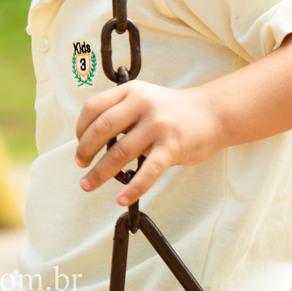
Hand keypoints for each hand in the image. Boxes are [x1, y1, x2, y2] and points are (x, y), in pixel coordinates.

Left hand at [74, 81, 221, 205]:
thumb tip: (91, 142)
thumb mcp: (143, 99)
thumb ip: (120, 113)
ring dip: (99, 172)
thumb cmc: (171, 111)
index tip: (79, 143)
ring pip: (120, 152)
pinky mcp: (172, 146)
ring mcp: (157, 125)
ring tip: (88, 184)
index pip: (93, 108)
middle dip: (85, 150)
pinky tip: (122, 199)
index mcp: (130, 91)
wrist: (212, 113)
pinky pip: (148, 171)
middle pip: (101, 129)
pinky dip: (132, 188)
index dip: (80, 128)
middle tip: (80, 164)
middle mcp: (141, 104)